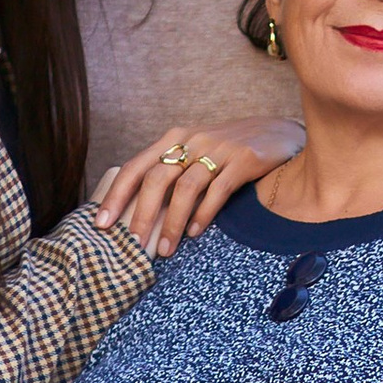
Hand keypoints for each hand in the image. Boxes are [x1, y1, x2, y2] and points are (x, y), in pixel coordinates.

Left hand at [93, 118, 301, 256]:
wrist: (279, 133)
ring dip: (172, 222)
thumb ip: (172, 171)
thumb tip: (141, 210)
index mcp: (174, 139)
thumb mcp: (197, 152)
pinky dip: (203, 214)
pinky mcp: (243, 159)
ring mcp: (218, 149)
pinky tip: (195, 233)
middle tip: (133, 245)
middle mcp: (192, 140)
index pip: (135, 167)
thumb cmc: (231, 149)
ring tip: (165, 249)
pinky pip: (217, 190)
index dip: (116, 196)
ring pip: (185, 188)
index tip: (102, 223)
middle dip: (142, 215)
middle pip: (157, 179)